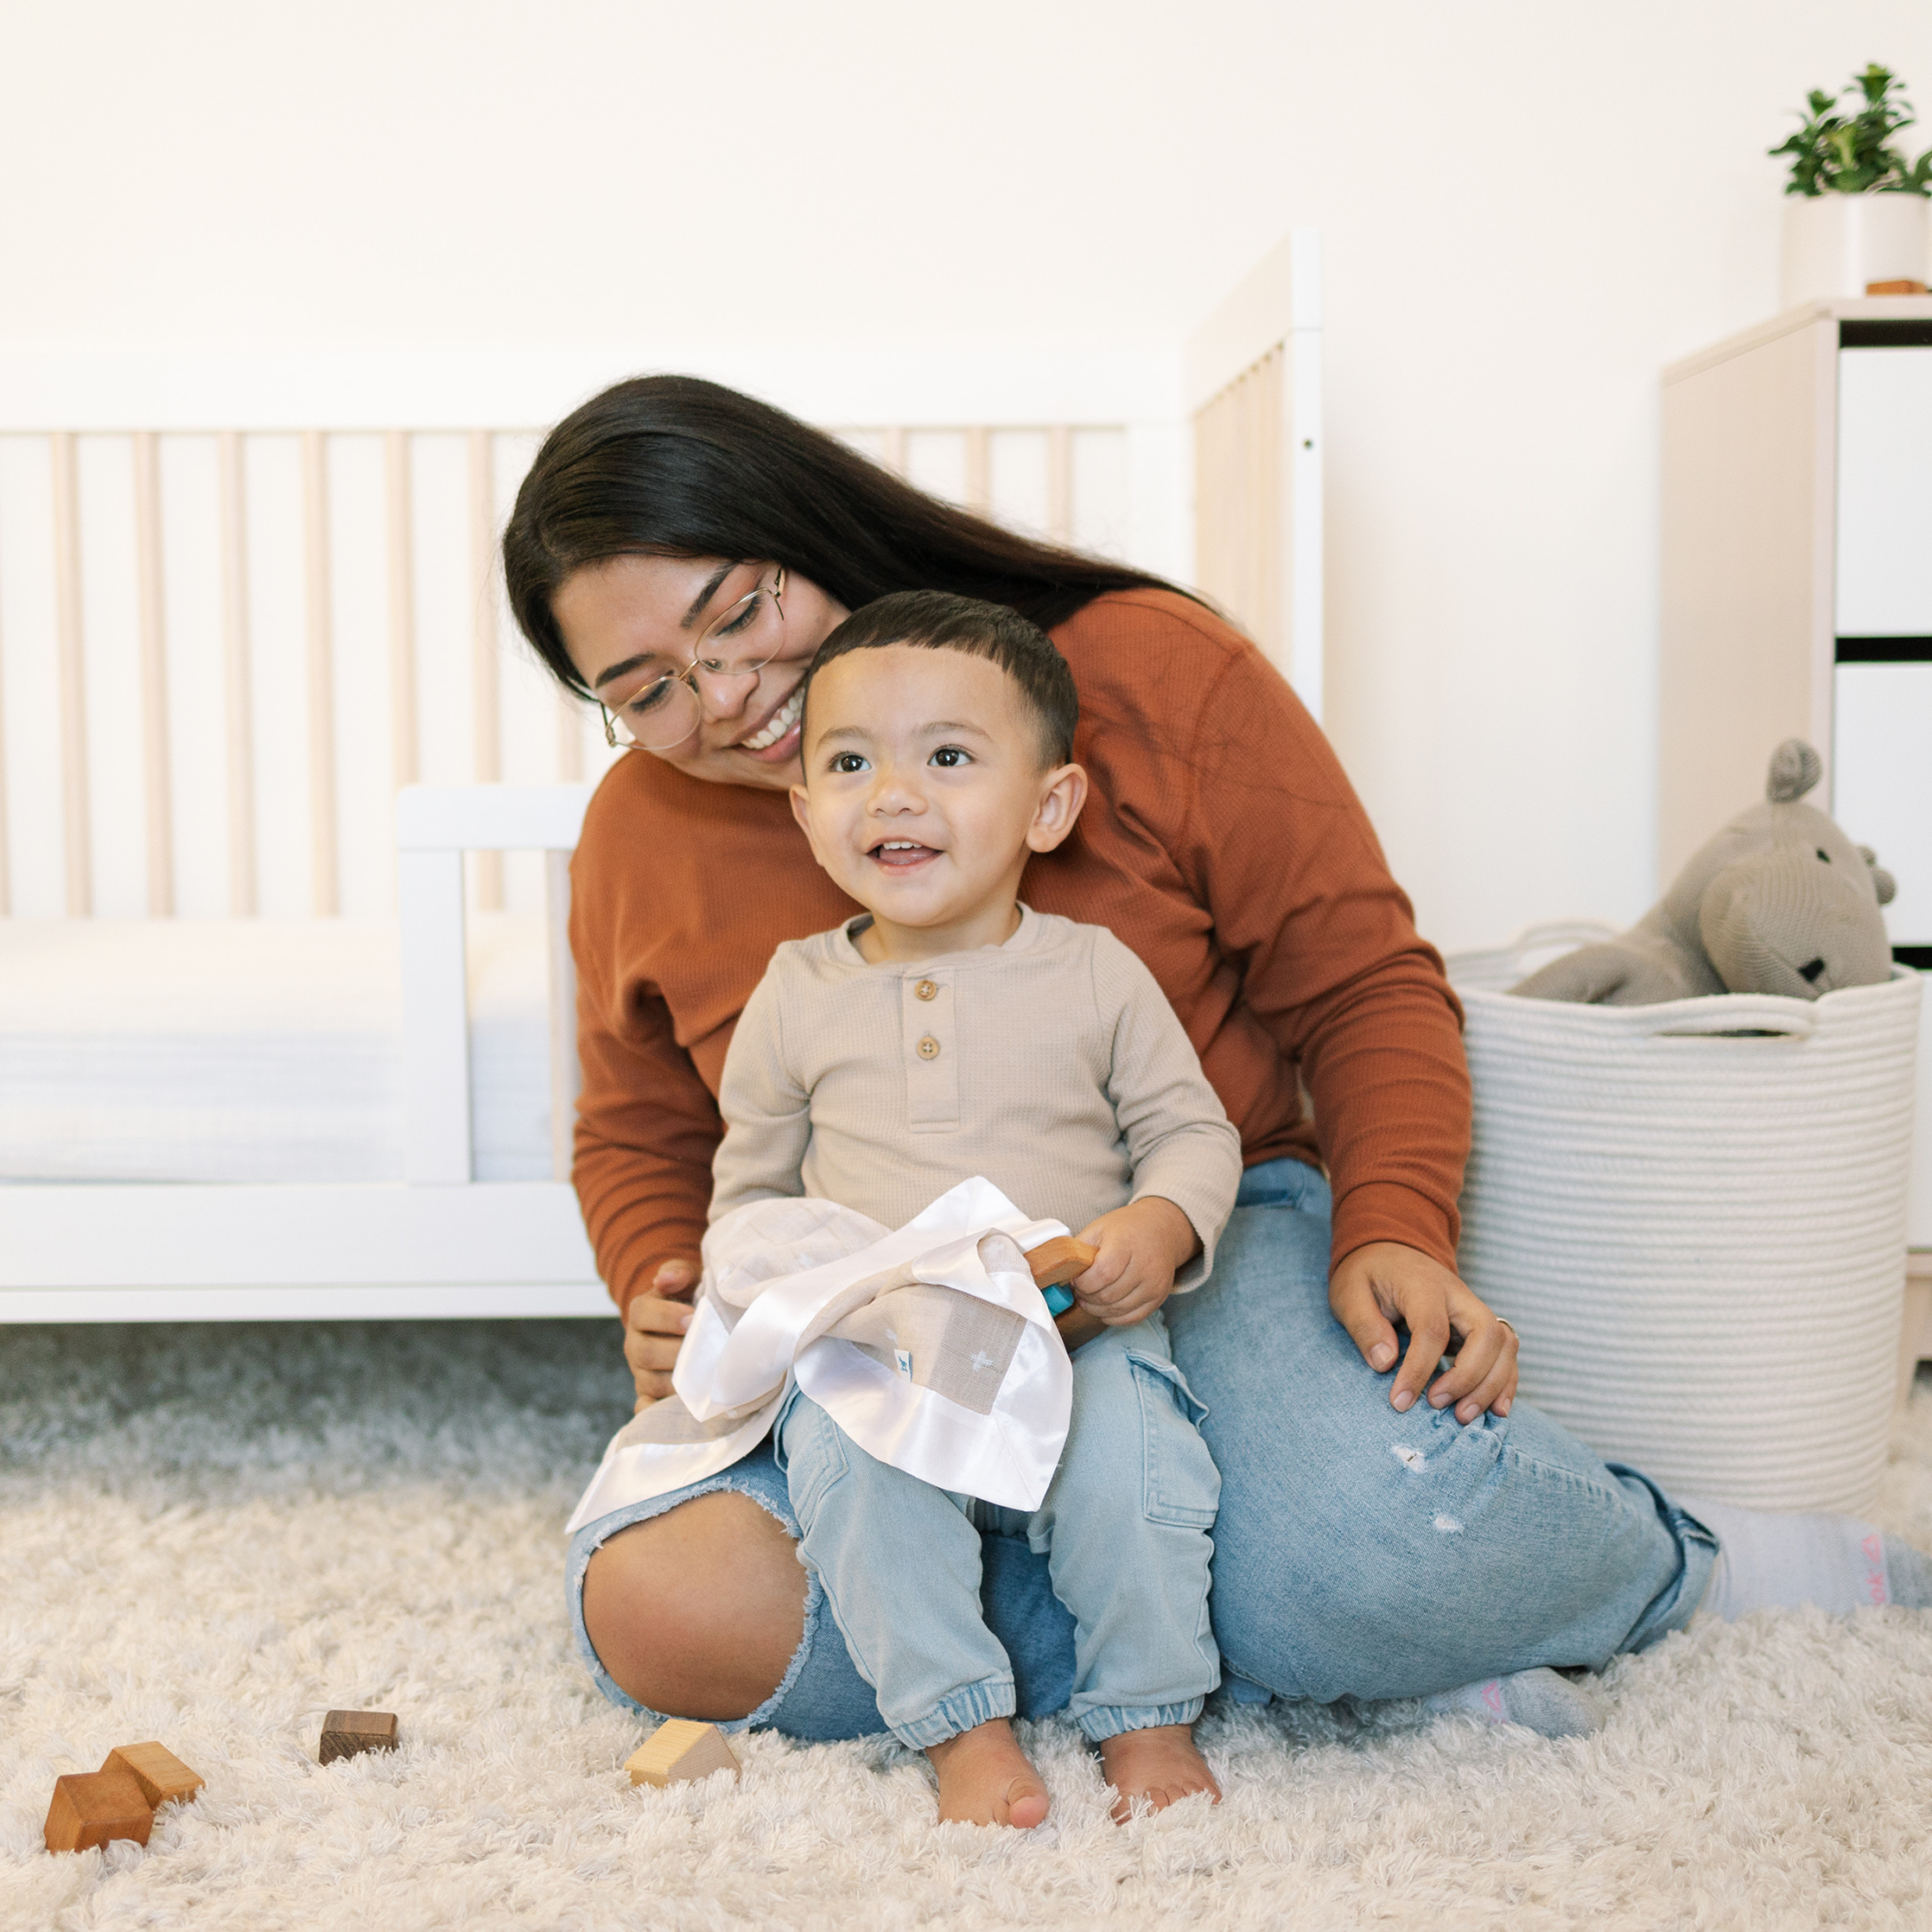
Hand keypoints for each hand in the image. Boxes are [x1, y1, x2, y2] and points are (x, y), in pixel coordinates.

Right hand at [624, 1258, 698, 1409]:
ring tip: (705, 1376)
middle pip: (646, 1353)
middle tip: (704, 1349)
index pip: (643, 1314)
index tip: (693, 1318)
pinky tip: (679, 1409)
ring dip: (677, 1381)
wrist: (690, 1323)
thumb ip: (678, 1272)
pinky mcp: (650, 1394)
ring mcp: (641, 1372)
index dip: (666, 1317)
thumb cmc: (690, 1299)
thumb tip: (666, 1279)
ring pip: (651, 1382)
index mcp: (641, 1313)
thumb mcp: (686, 1278)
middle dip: (676, 1351)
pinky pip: (646, 1406)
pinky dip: (657, 1410)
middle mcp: (635, 1345)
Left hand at [1070, 1197, 1199, 1327]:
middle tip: (1081, 1289)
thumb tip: (1062, 1274)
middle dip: (1087, 1297)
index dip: (1084, 1283)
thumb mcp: (1098, 1228)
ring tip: (1090, 1298)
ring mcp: (1155, 1284)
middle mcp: (1145, 1265)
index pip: (1103, 1274)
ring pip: (1118, 1310)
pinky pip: (1132, 1318)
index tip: (1077, 1279)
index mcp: (1127, 1244)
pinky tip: (1104, 1307)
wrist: (1160, 1230)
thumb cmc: (1125, 1229)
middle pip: (1109, 1295)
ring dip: (1097, 1309)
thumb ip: (1079, 1250)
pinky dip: (1113, 1317)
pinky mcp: (1159, 1297)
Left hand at [1328, 1241, 1517, 1422]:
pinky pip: (1507, 1352)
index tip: (1400, 1401)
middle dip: (1468, 1378)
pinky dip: (1506, 1382)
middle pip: (1486, 1335)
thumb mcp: (1349, 1293)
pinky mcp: (1480, 1324)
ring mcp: (1474, 1308)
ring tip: (1463, 1416)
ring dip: (1491, 1385)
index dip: (1419, 1370)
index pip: (1432, 1329)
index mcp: (1423, 1285)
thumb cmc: (1367, 1274)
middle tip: (1437, 1405)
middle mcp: (1458, 1295)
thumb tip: (1385, 1363)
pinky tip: (1496, 1410)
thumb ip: (1365, 1325)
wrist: (1389, 1251)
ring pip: (1505, 1344)